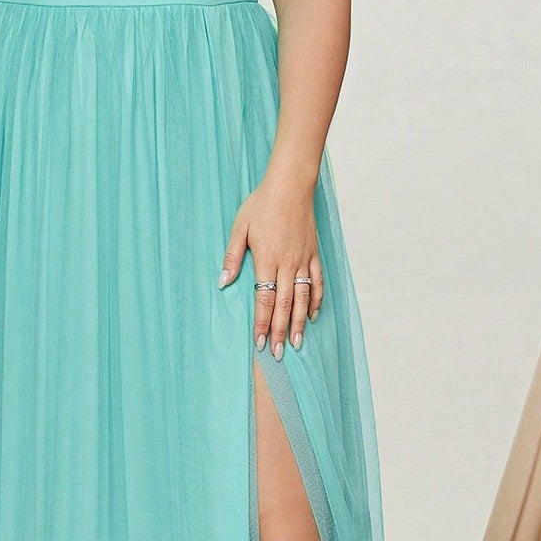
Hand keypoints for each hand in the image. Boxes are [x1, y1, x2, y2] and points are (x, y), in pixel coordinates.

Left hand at [219, 175, 323, 356]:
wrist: (290, 186)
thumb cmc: (261, 204)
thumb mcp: (239, 228)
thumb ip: (232, 257)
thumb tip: (222, 282)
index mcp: (267, 259)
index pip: (264, 299)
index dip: (261, 323)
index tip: (258, 342)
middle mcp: (287, 264)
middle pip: (284, 305)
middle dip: (279, 331)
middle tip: (276, 355)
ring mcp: (303, 260)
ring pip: (303, 298)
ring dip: (298, 322)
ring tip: (296, 344)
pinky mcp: (313, 254)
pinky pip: (317, 282)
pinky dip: (316, 300)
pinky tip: (312, 315)